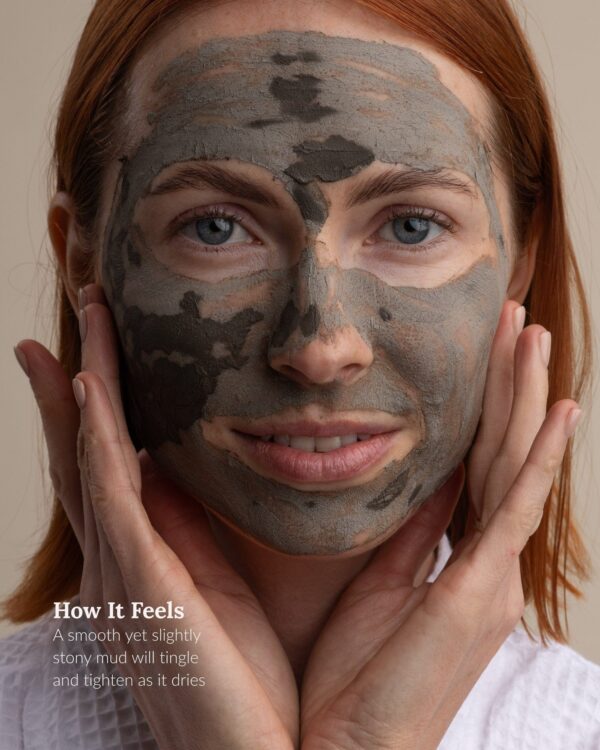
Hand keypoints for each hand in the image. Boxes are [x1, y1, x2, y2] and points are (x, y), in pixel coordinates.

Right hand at [16, 284, 297, 749]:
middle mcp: (119, 555)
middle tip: (85, 310)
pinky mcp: (137, 581)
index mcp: (145, 556)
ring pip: (90, 455)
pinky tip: (92, 387)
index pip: (115, 461)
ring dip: (85, 385)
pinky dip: (94, 437)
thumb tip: (200, 473)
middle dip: (84, 376)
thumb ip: (207, 532)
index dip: (106, 400)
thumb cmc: (248, 678)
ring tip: (82, 322)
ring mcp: (120, 567)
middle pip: (88, 447)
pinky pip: (109, 492)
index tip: (110, 344)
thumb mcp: (227, 587)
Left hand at [299, 300, 580, 749]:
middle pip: (502, 453)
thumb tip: (424, 479)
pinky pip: (513, 509)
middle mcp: (490, 560)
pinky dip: (536, 459)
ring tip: (535, 337)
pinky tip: (558, 413)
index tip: (486, 351)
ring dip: (524, 398)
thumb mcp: (383, 583)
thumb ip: (412, 530)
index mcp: (464, 557)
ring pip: (512, 465)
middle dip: (511, 384)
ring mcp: (492, 573)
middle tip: (518, 319)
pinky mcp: (480, 587)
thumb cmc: (360, 675)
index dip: (485, 405)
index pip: (478, 464)